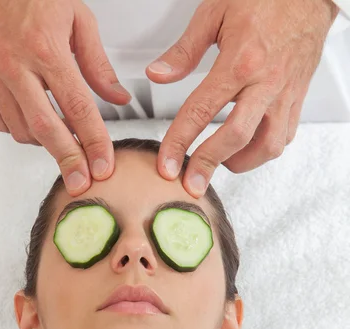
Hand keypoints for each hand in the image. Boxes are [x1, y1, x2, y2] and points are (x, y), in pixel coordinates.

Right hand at [0, 0, 131, 195]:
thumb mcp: (78, 19)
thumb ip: (98, 65)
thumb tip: (117, 98)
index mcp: (45, 48)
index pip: (77, 107)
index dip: (93, 142)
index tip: (103, 165)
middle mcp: (15, 65)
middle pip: (47, 128)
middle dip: (68, 161)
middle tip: (82, 183)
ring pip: (23, 130)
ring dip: (47, 144)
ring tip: (64, 143)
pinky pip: (2, 122)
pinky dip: (23, 131)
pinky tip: (37, 124)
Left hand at [146, 0, 338, 197]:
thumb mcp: (215, 13)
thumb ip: (184, 50)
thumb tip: (158, 75)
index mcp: (240, 61)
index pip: (201, 110)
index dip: (179, 141)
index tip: (167, 164)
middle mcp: (265, 82)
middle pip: (236, 137)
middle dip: (208, 165)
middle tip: (191, 184)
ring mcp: (285, 93)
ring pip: (267, 145)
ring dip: (242, 162)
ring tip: (221, 164)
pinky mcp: (298, 98)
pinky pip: (285, 136)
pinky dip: (264, 149)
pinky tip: (249, 146)